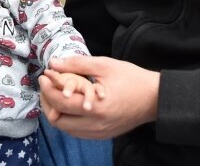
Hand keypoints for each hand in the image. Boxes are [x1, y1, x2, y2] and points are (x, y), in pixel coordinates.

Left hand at [38, 55, 159, 139]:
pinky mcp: (103, 135)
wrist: (155, 98)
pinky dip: (69, 120)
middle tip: (47, 87)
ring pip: (66, 129)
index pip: (60, 103)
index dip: (47, 89)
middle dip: (48, 102)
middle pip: (58, 121)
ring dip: (57, 112)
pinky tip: (71, 105)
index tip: (43, 76)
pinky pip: (78, 132)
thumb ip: (76, 64)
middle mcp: (95, 125)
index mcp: (95, 107)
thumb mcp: (104, 65)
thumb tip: (53, 64)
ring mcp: (99, 133)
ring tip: (57, 94)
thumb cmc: (131, 78)